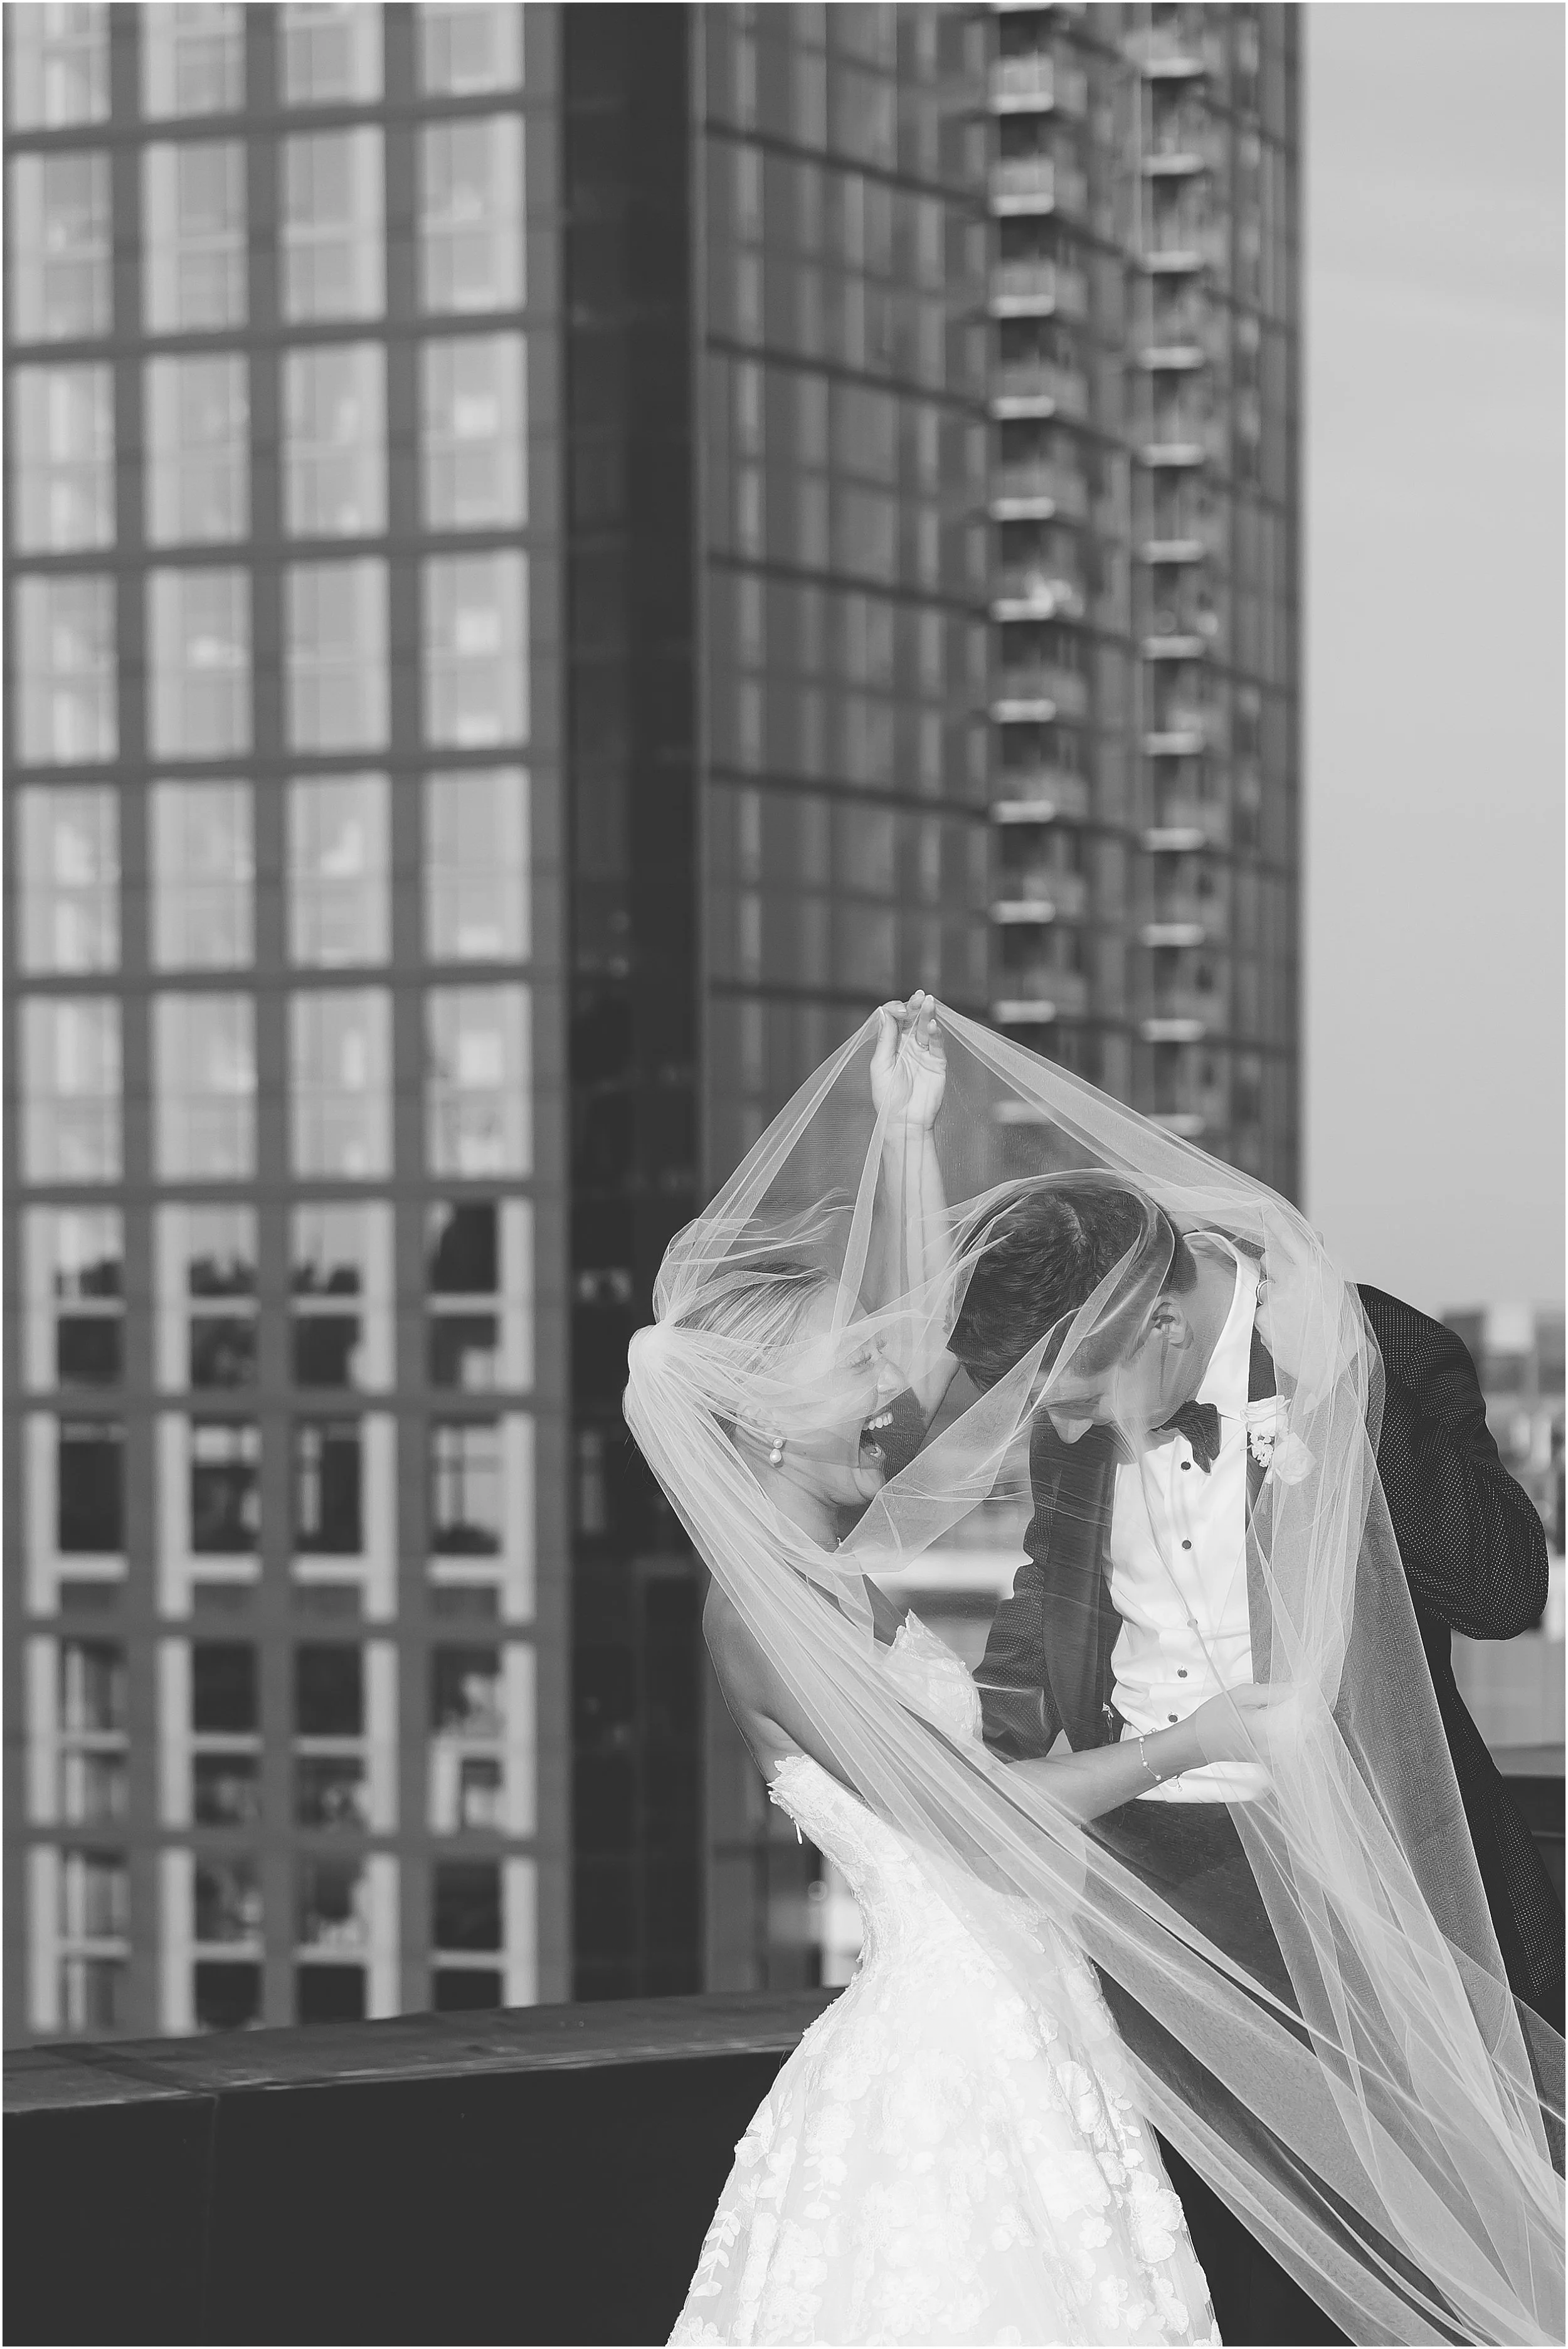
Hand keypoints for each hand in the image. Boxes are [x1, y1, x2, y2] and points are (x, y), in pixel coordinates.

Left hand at [870, 990, 945, 1133]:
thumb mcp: (880, 1065)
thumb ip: (885, 1039)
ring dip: (927, 1014)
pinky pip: (938, 1044)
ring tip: (928, 1002)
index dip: (896, 1010)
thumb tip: (883, 1012)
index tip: (897, 1009)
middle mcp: (908, 1046)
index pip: (895, 1020)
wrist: (904, 1121)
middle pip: (912, 1020)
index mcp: (892, 1046)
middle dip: (914, 1006)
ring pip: (926, 1028)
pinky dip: (937, 1033)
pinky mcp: (937, 1062)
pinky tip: (933, 1024)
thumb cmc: (887, 1097)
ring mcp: (924, 1053)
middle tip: (918, 996)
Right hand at [1190, 1683, 1304, 1770]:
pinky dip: (1285, 1731)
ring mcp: (1271, 1756)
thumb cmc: (1213, 1719)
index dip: (1303, 1699)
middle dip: (1300, 1710)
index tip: (1300, 1689)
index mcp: (1267, 1728)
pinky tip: (1271, 1721)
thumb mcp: (1240, 1695)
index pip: (1301, 1713)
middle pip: (1302, 1726)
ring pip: (1296, 1736)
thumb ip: (1271, 1692)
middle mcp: (1272, 1746)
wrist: (1196, 1743)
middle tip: (1288, 1696)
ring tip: (1278, 1708)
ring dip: (1293, 1721)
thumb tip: (1296, 1688)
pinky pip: (1287, 1744)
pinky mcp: (1269, 1759)